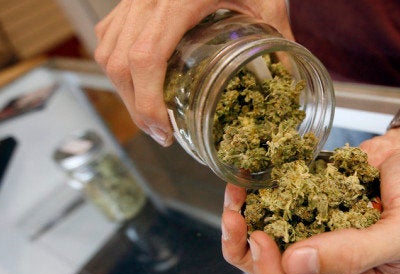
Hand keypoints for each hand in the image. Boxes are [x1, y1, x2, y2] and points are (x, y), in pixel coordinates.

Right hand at [94, 0, 292, 145]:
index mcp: (178, 1)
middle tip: (160, 133)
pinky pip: (109, 35)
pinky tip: (136, 81)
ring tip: (149, 114)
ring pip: (108, 51)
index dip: (147, 101)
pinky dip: (116, 63)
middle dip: (135, 106)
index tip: (163, 130)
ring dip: (123, 89)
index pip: (147, 58)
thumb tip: (292, 76)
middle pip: (120, 62)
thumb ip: (279, 35)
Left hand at [221, 127, 399, 273]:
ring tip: (233, 204)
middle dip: (252, 255)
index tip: (264, 243)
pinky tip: (242, 188)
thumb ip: (356, 254)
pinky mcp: (303, 208)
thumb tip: (296, 263)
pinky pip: (271, 214)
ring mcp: (314, 236)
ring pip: (266, 249)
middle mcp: (330, 267)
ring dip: (243, 230)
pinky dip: (252, 203)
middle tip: (240, 223)